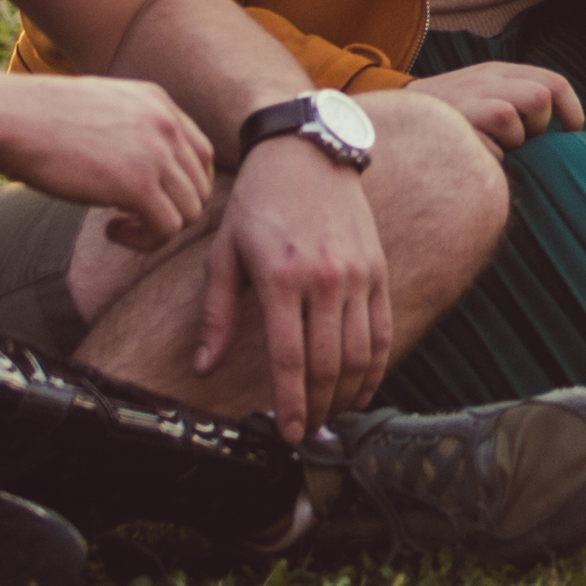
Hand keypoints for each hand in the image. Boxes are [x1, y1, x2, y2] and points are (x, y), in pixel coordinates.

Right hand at [0, 71, 218, 251]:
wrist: (6, 117)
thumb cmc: (37, 118)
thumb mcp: (100, 108)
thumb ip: (132, 128)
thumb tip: (143, 167)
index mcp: (158, 101)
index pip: (200, 154)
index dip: (179, 185)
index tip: (144, 198)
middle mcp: (166, 123)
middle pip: (200, 186)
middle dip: (171, 210)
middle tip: (131, 218)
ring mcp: (156, 152)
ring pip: (190, 211)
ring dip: (158, 229)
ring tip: (118, 226)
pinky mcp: (138, 183)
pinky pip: (167, 229)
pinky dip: (145, 241)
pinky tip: (111, 232)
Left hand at [197, 135, 389, 436]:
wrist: (307, 152)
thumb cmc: (259, 202)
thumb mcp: (224, 254)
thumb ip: (217, 315)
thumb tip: (203, 367)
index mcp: (281, 278)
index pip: (289, 359)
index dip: (290, 403)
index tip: (288, 433)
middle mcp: (325, 279)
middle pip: (327, 364)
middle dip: (318, 406)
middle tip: (308, 432)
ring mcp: (358, 275)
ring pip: (359, 353)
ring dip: (346, 393)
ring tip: (331, 416)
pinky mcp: (377, 269)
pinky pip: (381, 329)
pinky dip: (376, 365)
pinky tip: (363, 388)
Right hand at [411, 57, 583, 152]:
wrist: (392, 116)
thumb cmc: (451, 111)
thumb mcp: (484, 90)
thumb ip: (518, 97)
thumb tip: (564, 127)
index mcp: (498, 72)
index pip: (552, 82)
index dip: (570, 109)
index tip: (572, 130)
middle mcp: (484, 81)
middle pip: (539, 97)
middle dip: (538, 125)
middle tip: (523, 138)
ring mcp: (465, 102)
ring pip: (511, 119)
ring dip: (511, 141)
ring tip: (495, 144)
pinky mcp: (450, 126)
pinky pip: (485, 148)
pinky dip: (487, 156)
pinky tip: (474, 154)